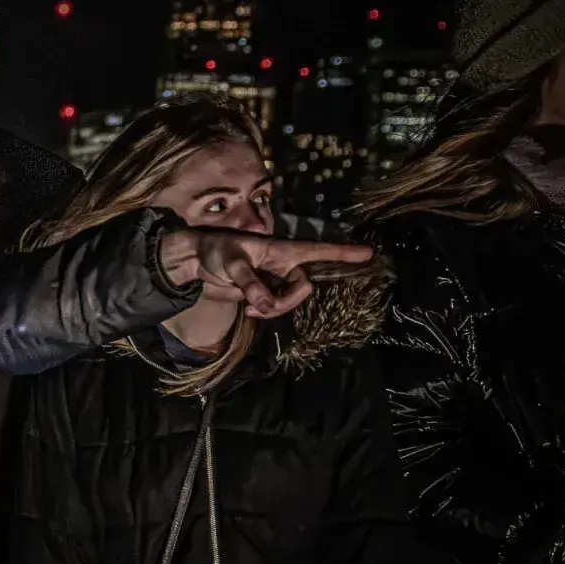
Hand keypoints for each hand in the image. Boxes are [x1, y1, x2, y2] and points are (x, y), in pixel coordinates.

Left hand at [159, 229, 371, 318]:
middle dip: (289, 299)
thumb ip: (250, 283)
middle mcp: (283, 265)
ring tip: (251, 309)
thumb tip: (267, 304)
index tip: (369, 252)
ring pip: (291, 301)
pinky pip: (276, 309)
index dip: (343, 253)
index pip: (317, 251)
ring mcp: (275, 281)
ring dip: (275, 309)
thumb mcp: (231, 263)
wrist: (195, 263)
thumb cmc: (214, 250)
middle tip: (262, 304)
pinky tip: (250, 311)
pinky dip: (266, 313)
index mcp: (280, 250)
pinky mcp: (265, 294)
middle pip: (304, 286)